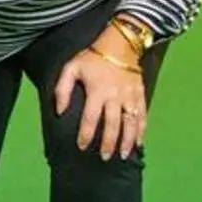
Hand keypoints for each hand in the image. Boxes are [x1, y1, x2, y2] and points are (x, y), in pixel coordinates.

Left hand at [54, 43, 147, 159]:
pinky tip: (139, 142)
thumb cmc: (91, 58)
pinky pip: (142, 115)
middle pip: (113, 124)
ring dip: (127, 140)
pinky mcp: (140, 94)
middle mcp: (115, 96)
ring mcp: (130, 96)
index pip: (90, 118)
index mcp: (97, 91)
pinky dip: (141, 130)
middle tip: (103, 157)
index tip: (81, 146)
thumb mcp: (71, 68)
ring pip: (130, 123)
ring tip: (123, 155)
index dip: (85, 133)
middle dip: (108, 142)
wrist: (120, 44)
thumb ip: (61, 90)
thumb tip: (59, 112)